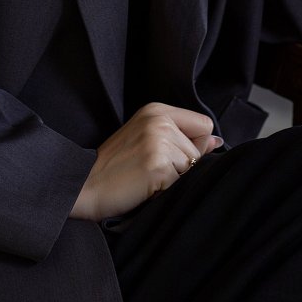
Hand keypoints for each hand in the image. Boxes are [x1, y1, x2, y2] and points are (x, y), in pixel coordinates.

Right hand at [70, 103, 221, 220]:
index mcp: (156, 110)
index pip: (204, 124)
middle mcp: (159, 121)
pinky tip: (145, 187)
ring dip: (174, 179)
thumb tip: (216, 140)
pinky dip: (166, 191)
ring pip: (192, 168)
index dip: (194, 144)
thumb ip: (183, 137)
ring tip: (147, 177)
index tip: (169, 154)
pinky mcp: (158, 166)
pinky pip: (181, 184)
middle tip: (149, 168)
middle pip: (200, 150)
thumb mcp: (147, 139)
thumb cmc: (115, 165)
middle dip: (182, 165)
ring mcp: (159, 142)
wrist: (85, 185)